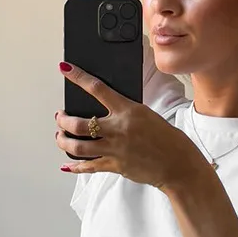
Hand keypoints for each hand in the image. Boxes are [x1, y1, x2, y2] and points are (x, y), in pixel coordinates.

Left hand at [55, 62, 206, 191]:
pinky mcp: (115, 166)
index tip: (65, 69)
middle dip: (63, 120)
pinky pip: (89, 167)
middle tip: (61, 117)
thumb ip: (126, 113)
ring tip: (60, 137)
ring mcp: (115, 149)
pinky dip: (75, 167)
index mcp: (128, 111)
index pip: (97, 89)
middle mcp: (118, 129)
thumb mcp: (147, 115)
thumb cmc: (166, 139)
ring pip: (78, 147)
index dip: (78, 77)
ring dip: (63, 141)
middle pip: (79, 124)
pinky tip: (66, 165)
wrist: (177, 163)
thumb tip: (107, 114)